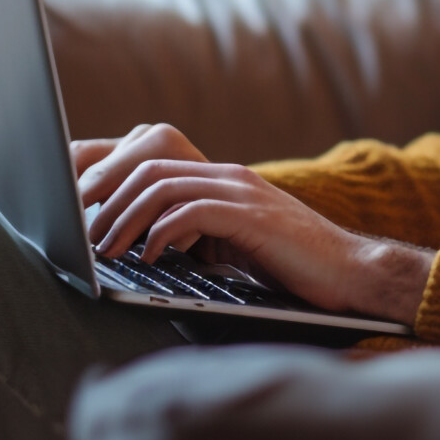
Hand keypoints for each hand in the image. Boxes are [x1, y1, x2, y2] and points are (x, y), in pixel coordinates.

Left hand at [72, 124, 431, 323]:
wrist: (353, 273)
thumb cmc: (295, 269)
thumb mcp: (236, 247)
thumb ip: (199, 236)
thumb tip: (147, 249)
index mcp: (222, 180)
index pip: (152, 165)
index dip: (113, 186)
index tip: (85, 216)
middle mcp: (228, 176)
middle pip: (147, 168)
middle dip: (108, 200)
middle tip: (85, 235)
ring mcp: (241, 192)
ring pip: (162, 187)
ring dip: (126, 219)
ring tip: (108, 249)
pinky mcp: (251, 216)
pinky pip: (191, 212)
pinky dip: (161, 233)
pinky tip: (151, 257)